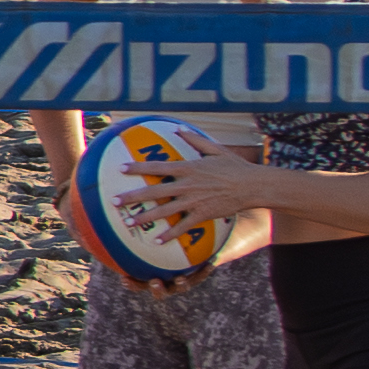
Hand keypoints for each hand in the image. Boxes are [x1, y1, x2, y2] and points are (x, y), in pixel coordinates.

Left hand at [124, 149, 276, 226]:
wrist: (253, 186)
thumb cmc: (235, 167)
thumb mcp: (216, 150)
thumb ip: (195, 140)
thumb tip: (180, 128)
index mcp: (188, 168)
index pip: (158, 168)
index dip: (138, 168)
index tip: (121, 169)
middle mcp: (187, 185)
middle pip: (154, 192)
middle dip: (133, 197)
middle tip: (115, 201)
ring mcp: (194, 201)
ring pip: (164, 211)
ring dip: (146, 217)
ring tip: (130, 222)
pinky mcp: (202, 215)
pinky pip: (182, 226)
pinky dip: (170, 234)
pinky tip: (157, 240)